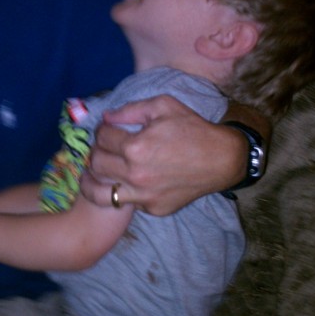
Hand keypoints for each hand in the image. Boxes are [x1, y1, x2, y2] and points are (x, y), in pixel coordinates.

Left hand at [80, 95, 247, 214]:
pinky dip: (121, 193)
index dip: (101, 130)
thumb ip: (131, 110)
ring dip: (92, 181)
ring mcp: (143, 195)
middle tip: (103, 148)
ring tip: (92, 174)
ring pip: (100, 193)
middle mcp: (136, 174)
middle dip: (96, 151)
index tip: (105, 129)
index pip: (102, 137)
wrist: (222, 160)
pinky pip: (126, 203)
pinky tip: (123, 182)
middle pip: (97, 163)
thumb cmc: (193, 129)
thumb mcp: (163, 106)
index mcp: (136, 147)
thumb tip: (106, 117)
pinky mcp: (153, 208)